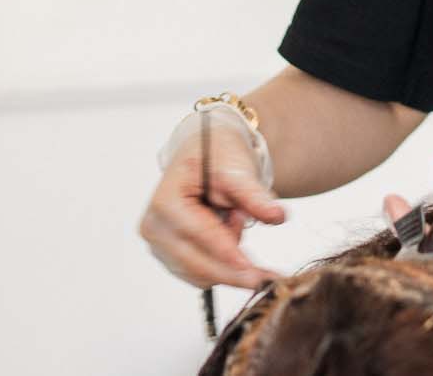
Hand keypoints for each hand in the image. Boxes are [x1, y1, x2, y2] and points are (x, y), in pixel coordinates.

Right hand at [138, 113, 285, 289]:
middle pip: (198, 265)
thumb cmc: (216, 157)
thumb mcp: (237, 168)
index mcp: (165, 201)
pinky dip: (223, 266)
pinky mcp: (170, 259)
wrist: (205, 155)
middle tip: (271, 268)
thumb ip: (254, 195)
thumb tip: (277, 216)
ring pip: (201, 276)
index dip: (229, 254)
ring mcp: (159, 247)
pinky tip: (230, 236)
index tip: (255, 273)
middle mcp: (155, 228)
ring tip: (236, 219)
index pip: (199, 235)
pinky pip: (201, 276)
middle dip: (235, 266)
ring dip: (228, 260)